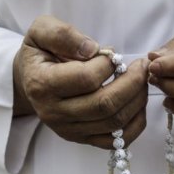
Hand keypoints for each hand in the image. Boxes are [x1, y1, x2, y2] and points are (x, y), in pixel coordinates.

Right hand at [13, 15, 147, 148]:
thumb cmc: (41, 55)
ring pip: (115, 122)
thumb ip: (62, 35)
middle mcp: (54, 113)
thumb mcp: (41, 32)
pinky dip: (135, 124)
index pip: (86, 78)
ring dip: (138, 100)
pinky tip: (138, 104)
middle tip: (142, 67)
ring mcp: (69, 130)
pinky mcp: (82, 139)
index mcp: (43, 84)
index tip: (114, 55)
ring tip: (142, 81)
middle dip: (133, 83)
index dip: (109, 64)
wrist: (31, 82)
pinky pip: (117, 141)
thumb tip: (93, 50)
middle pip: (105, 105)